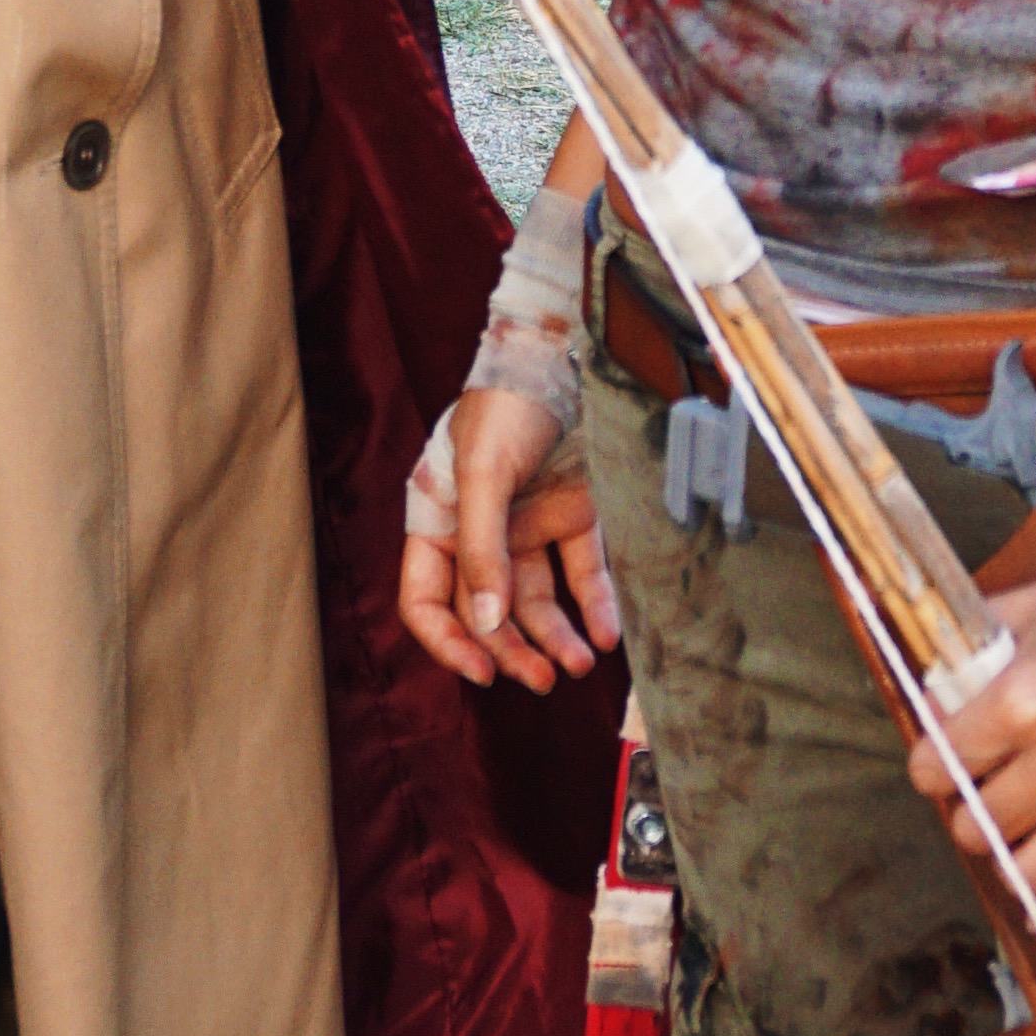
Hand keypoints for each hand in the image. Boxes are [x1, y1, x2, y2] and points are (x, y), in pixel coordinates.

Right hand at [401, 377, 620, 694]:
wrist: (568, 355)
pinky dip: (595, 605)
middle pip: (488, 612)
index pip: (427, 600)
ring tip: (580, 665)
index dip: (448, 642)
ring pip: (537, 601)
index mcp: (440, 520)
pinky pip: (584, 573)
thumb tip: (488, 623)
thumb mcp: (483, 473)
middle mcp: (482, 531)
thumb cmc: (507, 405)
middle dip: (512, 650)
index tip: (482, 672)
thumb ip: (481, 549)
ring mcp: (530, 525)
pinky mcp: (575, 514)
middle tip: (542, 681)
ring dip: (555, 638)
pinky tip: (607, 633)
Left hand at [914, 525, 1035, 927]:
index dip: (932, 768)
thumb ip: (967, 659)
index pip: (934, 772)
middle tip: (991, 792)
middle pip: (978, 827)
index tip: (944, 764)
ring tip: (1023, 836)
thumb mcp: (1024, 611)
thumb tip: (928, 702)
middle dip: (974, 812)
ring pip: (1030, 873)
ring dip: (1015, 861)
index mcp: (1020, 702)